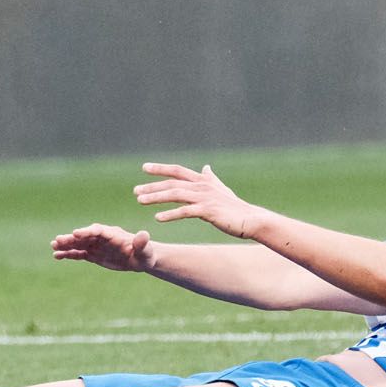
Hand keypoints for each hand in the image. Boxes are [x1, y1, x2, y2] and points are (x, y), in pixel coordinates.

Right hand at [51, 223, 156, 271]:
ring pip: (79, 244)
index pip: (98, 230)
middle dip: (72, 238)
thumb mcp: (145, 250)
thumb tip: (144, 234)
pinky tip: (57, 256)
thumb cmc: (145, 254)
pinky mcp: (93, 254)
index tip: (75, 233)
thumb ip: (142, 243)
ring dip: (66, 245)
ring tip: (53, 246)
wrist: (140, 259)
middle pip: (84, 236)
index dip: (86, 231)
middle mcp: (102, 238)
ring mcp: (96, 246)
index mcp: (113, 234)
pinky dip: (68, 254)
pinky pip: (79, 253)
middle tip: (58, 240)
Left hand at [134, 162, 264, 238]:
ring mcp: (205, 198)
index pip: (178, 171)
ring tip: (140, 201)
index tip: (144, 167)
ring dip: (156, 197)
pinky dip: (170, 214)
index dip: (161, 168)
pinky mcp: (208, 211)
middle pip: (172, 183)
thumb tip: (206, 167)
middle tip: (135, 190)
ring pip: (175, 194)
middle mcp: (202, 186)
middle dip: (152, 186)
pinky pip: (185, 211)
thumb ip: (210, 178)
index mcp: (203, 180)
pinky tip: (158, 217)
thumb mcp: (220, 189)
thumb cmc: (234, 206)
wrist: (250, 219)